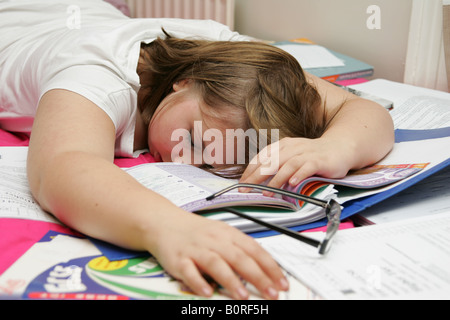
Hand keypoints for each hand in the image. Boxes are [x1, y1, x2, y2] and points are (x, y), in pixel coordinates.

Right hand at [149, 211, 288, 299]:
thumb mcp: (223, 234)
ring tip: (243, 296)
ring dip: (231, 280)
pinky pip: (188, 271)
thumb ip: (242, 249)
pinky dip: (198, 282)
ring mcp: (196, 250)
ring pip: (216, 264)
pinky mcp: (178, 259)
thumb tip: (266, 269)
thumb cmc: (197, 232)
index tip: (281, 283)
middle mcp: (214, 240)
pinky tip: (207, 293)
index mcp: (228, 234)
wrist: (165, 223)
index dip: (270, 267)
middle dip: (258, 277)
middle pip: (239, 257)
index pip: (254, 250)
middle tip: (271, 293)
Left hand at [240, 137, 351, 191]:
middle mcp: (293, 148)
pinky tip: (292, 184)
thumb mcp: (292, 156)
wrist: (340, 147)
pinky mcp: (319, 161)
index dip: (250, 170)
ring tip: (267, 192)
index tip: (242, 183)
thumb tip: (259, 181)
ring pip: (287, 165)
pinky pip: (307, 168)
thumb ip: (277, 165)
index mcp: (283, 145)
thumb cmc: (312, 155)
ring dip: (276, 180)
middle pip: (271, 161)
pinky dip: (298, 176)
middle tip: (246, 189)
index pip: (262, 157)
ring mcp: (306, 153)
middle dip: (256, 177)